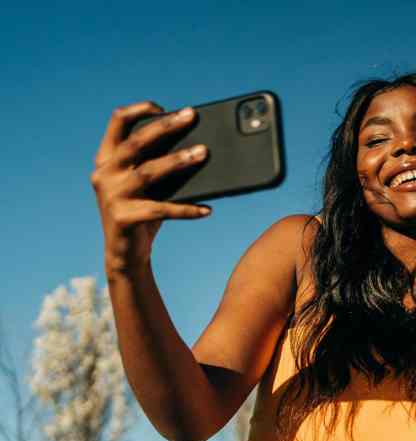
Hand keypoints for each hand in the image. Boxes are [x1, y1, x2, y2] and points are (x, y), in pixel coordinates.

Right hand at [90, 101, 211, 274]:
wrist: (126, 254)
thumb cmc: (143, 212)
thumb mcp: (148, 185)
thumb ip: (158, 164)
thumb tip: (199, 146)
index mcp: (107, 159)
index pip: (117, 122)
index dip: (140, 110)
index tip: (164, 108)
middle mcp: (104, 174)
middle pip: (136, 142)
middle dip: (165, 126)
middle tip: (191, 116)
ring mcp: (111, 196)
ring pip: (149, 172)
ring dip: (178, 161)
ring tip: (203, 153)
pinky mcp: (124, 218)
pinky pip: (161, 210)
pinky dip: (187, 209)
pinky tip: (207, 209)